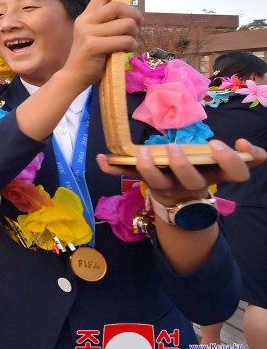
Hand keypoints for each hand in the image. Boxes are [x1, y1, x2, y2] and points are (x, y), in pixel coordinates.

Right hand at [63, 0, 142, 89]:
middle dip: (134, 16)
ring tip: (128, 43)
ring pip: (126, 24)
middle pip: (119, 6)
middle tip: (137, 26)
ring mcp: (88, 32)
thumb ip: (108, 26)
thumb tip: (132, 19)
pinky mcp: (94, 45)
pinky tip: (125, 52)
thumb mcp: (96, 37)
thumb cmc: (90, 58)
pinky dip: (130, 46)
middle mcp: (86, 21)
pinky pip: (124, 40)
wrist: (73, 76)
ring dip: (134, 35)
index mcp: (86, 17)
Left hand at [98, 138, 263, 205]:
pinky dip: (111, 167)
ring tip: (142, 152)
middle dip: (182, 165)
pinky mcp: (144, 181)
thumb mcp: (223, 167)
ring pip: (157, 183)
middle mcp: (191, 183)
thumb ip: (243, 157)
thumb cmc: (202, 173)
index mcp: (214, 176)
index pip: (233, 174)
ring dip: (148, 168)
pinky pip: (125, 175)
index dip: (229, 162)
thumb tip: (248, 146)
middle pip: (190, 180)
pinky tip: (100, 158)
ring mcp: (166, 185)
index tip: (220, 145)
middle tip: (174, 148)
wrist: (180, 203)